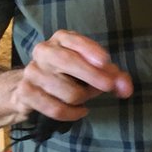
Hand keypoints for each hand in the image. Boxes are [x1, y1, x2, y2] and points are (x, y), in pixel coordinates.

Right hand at [12, 30, 132, 123]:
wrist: (31, 88)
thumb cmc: (70, 74)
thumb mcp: (93, 69)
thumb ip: (113, 76)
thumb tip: (126, 89)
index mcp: (62, 39)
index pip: (75, 41)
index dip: (90, 50)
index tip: (105, 61)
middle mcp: (44, 51)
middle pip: (68, 62)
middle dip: (93, 76)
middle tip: (110, 86)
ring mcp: (32, 72)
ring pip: (67, 91)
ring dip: (84, 98)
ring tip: (87, 97)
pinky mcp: (25, 93)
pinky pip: (55, 108)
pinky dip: (72, 113)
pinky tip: (81, 111)